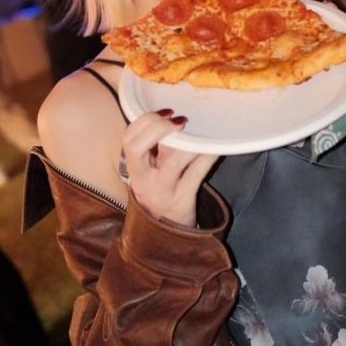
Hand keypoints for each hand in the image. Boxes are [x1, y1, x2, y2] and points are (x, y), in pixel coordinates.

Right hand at [122, 110, 218, 226]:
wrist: (170, 234)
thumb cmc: (163, 193)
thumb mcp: (154, 172)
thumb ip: (158, 149)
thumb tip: (176, 117)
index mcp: (134, 168)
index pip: (128, 138)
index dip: (145, 121)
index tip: (166, 112)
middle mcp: (143, 180)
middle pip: (136, 147)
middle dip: (157, 128)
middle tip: (179, 121)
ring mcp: (162, 191)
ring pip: (173, 160)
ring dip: (190, 142)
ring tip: (202, 134)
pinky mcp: (182, 201)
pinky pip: (197, 173)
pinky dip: (208, 156)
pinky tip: (216, 148)